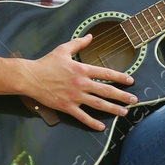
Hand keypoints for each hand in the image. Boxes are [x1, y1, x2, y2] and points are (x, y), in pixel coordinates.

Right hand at [20, 34, 136, 131]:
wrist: (31, 77)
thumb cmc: (46, 63)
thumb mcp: (63, 49)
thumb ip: (79, 43)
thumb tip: (90, 36)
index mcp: (81, 69)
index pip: (106, 73)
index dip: (120, 77)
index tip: (130, 81)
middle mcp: (81, 84)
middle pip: (106, 91)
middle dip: (122, 96)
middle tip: (134, 100)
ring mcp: (75, 96)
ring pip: (99, 105)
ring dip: (113, 109)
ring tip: (124, 112)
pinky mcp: (67, 106)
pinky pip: (83, 117)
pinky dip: (93, 123)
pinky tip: (102, 127)